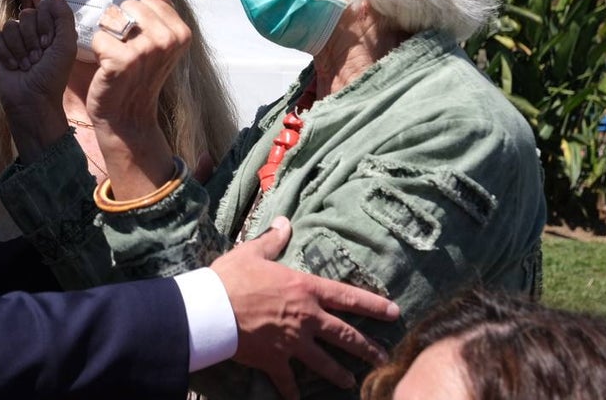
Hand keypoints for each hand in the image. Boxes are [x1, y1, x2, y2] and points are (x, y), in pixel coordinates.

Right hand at [0, 0, 77, 160]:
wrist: (32, 100)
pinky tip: (13, 66)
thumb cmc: (53, 75)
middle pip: (26, 15)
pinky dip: (5, 53)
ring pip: (10, 26)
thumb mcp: (66, 44)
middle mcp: (33, 31)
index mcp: (51, 28)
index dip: (46, 26)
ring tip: (26, 65)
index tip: (50, 45)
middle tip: (38, 57)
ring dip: (19, 49)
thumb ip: (63, 15)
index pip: (43, 8)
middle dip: (32, 39)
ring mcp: (15, 40)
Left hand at [87, 0, 188, 135]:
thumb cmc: (138, 76)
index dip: (135, 20)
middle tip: (126, 53)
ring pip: (112, 19)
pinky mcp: (123, 60)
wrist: (127, 116)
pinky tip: (107, 68)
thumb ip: (159, 10)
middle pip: (128, 7)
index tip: (139, 44)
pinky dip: (97, 52)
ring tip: (116, 59)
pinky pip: (99, 37)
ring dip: (108, 38)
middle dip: (119, 26)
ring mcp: (147, 50)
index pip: (146, 1)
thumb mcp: (156, 42)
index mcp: (181, 32)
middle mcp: (168, 39)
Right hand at [210, 217, 399, 399]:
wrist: (211, 309)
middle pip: (345, 335)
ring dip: (339, 374)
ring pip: (324, 362)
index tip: (394, 313)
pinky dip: (292, 392)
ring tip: (351, 382)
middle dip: (367, 347)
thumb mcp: (253, 252)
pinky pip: (287, 381)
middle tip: (383, 358)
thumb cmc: (232, 277)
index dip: (373, 305)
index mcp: (305, 289)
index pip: (347, 297)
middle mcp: (306, 317)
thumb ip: (273, 240)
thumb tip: (285, 222)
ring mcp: (293, 342)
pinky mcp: (275, 360)